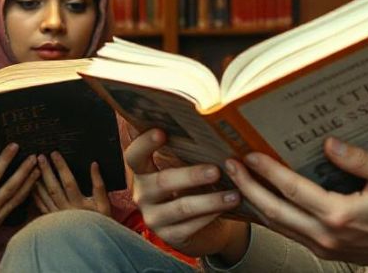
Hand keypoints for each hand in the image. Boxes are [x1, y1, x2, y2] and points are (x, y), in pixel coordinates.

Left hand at [32, 152, 111, 216]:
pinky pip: (41, 206)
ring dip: (37, 181)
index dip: (61, 166)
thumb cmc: (101, 222)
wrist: (92, 244)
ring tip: (31, 167)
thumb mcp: (105, 204)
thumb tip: (94, 164)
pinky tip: (31, 186)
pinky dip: (35, 195)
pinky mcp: (52, 221)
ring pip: (44, 197)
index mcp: (79, 204)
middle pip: (53, 187)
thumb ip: (99, 184)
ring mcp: (57, 216)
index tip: (54, 153)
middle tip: (39, 156)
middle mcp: (66, 210)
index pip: (68, 181)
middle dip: (46, 170)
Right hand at [127, 128, 249, 259]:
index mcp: (143, 173)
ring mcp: (154, 218)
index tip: (161, 131)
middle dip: (191, 175)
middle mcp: (143, 195)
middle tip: (216, 170)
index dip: (144, 144)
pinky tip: (226, 209)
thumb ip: (186, 154)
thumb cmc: (192, 188)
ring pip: (182, 207)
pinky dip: (211, 216)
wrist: (200, 226)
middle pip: (162, 181)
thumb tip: (208, 131)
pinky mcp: (169, 237)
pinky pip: (191, 226)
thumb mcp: (184, 170)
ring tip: (233, 194)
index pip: (134, 157)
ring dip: (210, 200)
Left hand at [224, 136, 367, 265]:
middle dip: (248, 186)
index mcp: (340, 214)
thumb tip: (329, 144)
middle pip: (274, 210)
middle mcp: (325, 234)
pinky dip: (271, 216)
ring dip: (255, 202)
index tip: (249, 155)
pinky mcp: (325, 250)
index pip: (292, 189)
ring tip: (238, 180)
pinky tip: (262, 202)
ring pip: (278, 225)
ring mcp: (323, 246)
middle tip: (230, 166)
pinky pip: (289, 232)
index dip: (267, 171)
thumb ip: (358, 159)